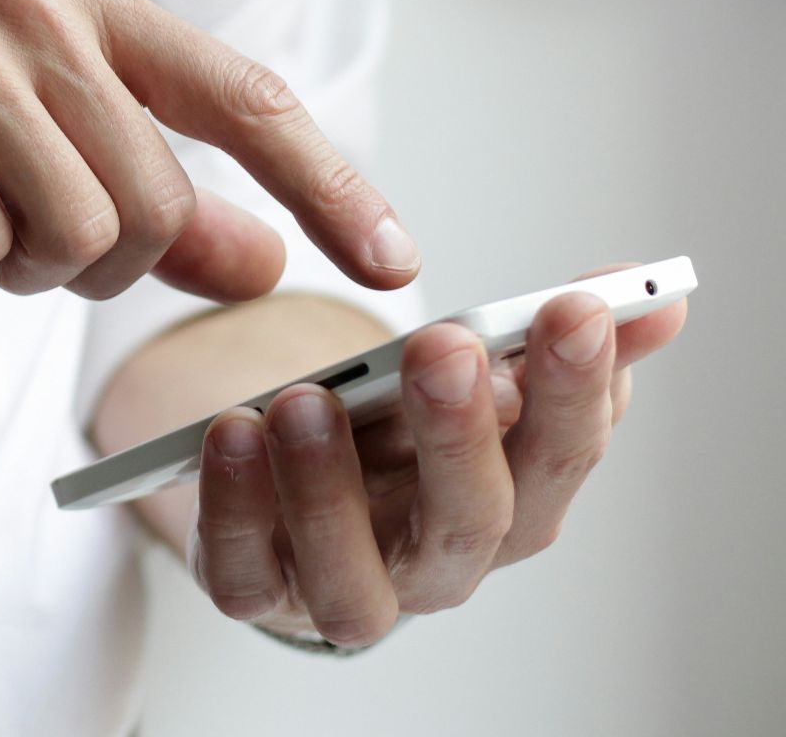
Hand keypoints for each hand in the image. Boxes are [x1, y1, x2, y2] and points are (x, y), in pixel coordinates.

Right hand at [0, 0, 419, 300]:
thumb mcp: (19, 132)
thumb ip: (147, 193)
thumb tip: (262, 260)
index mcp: (87, 7)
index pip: (247, 100)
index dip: (331, 185)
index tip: (394, 262)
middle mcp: (39, 15)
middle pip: (153, 206)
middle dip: (92, 262)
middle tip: (9, 232)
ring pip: (74, 235)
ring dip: (11, 263)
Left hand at [185, 267, 687, 644]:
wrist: (295, 489)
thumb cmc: (397, 437)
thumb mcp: (470, 379)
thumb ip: (548, 340)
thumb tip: (655, 295)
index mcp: (511, 504)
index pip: (560, 457)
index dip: (574, 388)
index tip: (573, 308)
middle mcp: (438, 565)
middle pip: (469, 522)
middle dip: (460, 434)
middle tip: (444, 348)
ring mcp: (346, 587)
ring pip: (353, 576)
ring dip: (329, 487)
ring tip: (305, 400)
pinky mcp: (257, 592)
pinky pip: (243, 574)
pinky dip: (234, 509)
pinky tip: (231, 434)